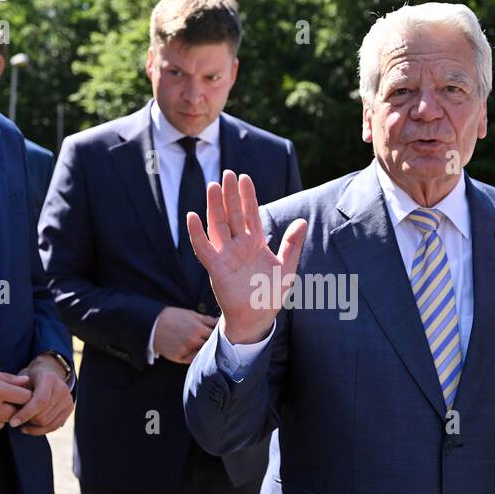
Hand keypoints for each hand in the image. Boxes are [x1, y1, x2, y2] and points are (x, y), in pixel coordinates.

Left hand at [7, 353, 74, 434]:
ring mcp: (68, 399)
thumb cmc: (29, 378)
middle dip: (28, 420)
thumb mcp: (21, 380)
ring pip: (48, 422)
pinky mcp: (70, 408)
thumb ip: (17, 393)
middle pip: (43, 414)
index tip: (12, 422)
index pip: (39, 401)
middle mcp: (62, 388)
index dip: (25, 413)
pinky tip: (29, 428)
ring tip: (21, 422)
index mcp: (49, 378)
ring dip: (32, 425)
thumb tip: (8, 410)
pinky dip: (40, 430)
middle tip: (15, 421)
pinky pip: (54, 426)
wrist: (47, 373)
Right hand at [153, 306, 218, 364]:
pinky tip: (194, 352)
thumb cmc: (172, 317)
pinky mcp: (179, 357)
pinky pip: (192, 360)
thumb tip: (220, 321)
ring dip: (205, 351)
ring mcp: (186, 350)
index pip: (217, 334)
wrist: (152, 325)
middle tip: (217, 343)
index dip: (219, 334)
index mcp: (198, 328)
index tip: (221, 334)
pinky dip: (195, 356)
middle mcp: (193, 341)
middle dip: (214, 344)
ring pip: (203, 354)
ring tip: (204, 347)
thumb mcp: (191, 314)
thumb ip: (207, 320)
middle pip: (211, 345)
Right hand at [186, 170, 307, 344]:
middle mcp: (238, 246)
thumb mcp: (287, 268)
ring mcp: (226, 255)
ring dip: (214, 207)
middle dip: (230, 195)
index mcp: (255, 243)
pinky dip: (197, 234)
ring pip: (217, 226)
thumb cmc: (270, 295)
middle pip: (233, 215)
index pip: (250, 214)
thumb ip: (292, 245)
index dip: (247, 196)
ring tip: (212, 187)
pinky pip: (204, 248)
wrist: (258, 319)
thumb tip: (302, 221)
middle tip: (227, 173)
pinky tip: (192, 217)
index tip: (244, 177)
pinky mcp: (216, 268)